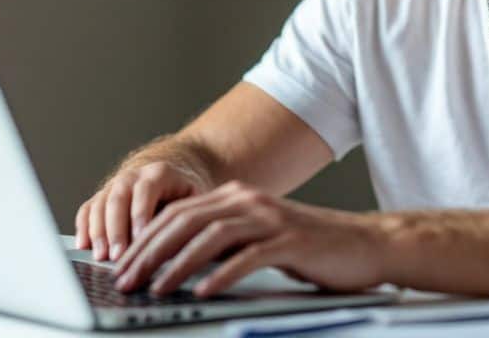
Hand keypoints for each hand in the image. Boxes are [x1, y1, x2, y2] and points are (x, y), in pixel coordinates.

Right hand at [75, 161, 207, 261]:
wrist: (174, 176)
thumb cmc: (188, 195)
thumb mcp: (196, 200)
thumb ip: (188, 217)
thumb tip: (180, 248)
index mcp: (159, 173)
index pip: (146, 191)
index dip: (141, 215)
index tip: (139, 240)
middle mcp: (133, 176)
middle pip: (118, 198)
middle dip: (116, 230)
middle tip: (116, 256)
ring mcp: (115, 185)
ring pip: (100, 204)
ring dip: (98, 232)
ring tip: (100, 256)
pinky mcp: (102, 197)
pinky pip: (87, 209)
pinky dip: (83, 227)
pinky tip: (83, 245)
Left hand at [111, 180, 388, 296]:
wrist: (367, 244)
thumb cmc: (312, 248)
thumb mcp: (260, 241)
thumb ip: (225, 245)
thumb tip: (180, 265)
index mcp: (238, 198)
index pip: (177, 214)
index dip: (145, 239)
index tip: (121, 265)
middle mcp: (250, 201)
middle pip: (185, 222)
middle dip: (149, 252)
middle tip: (125, 280)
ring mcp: (271, 219)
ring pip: (211, 237)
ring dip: (177, 265)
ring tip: (155, 289)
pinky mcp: (291, 241)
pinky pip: (248, 257)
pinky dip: (222, 275)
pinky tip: (204, 292)